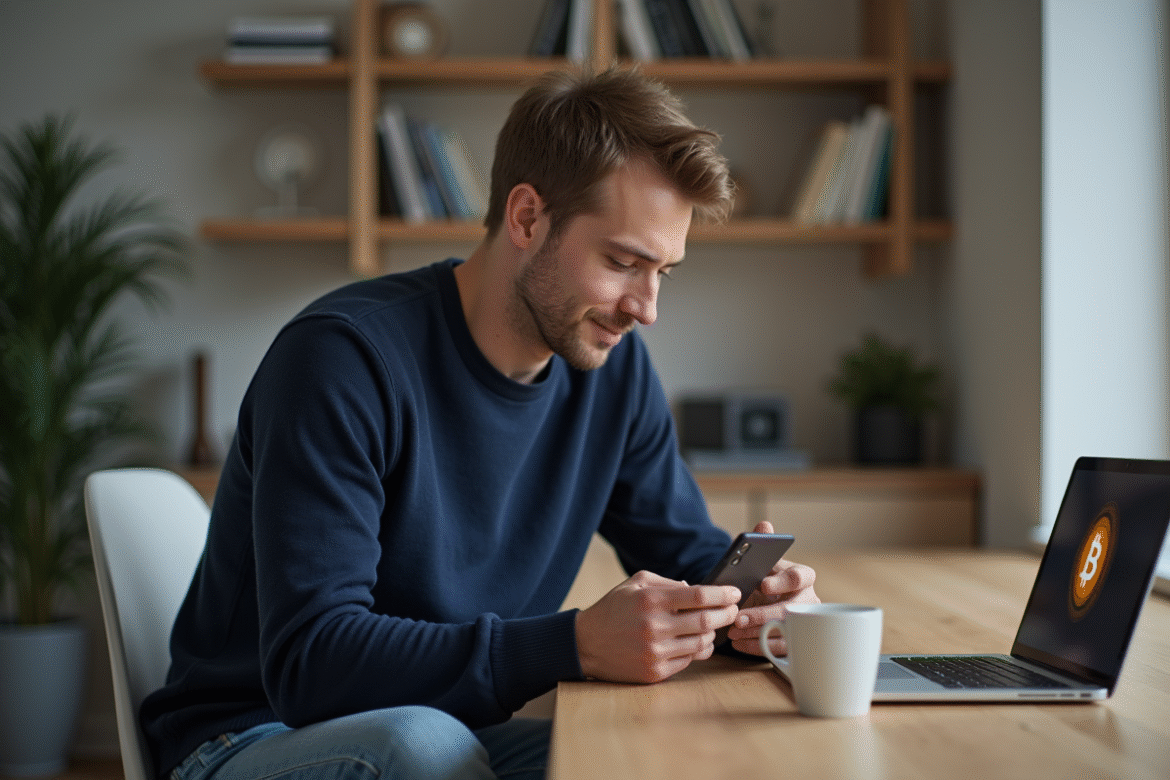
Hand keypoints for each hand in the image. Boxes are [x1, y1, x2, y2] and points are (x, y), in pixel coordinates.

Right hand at [576, 570, 740, 682]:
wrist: (586, 644)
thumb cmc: (613, 609)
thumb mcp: (635, 584)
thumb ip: (667, 582)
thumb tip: (696, 589)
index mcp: (651, 600)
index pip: (699, 596)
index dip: (722, 594)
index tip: (735, 592)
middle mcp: (654, 627)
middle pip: (706, 621)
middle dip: (726, 614)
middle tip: (733, 610)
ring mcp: (655, 652)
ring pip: (701, 644)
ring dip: (712, 634)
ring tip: (713, 626)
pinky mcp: (654, 672)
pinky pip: (688, 661)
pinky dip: (697, 650)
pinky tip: (696, 642)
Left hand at [724, 521, 818, 655]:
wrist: (764, 601)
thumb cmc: (764, 579)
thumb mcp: (762, 563)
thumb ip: (762, 545)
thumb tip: (764, 525)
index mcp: (803, 576)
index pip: (800, 577)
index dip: (782, 581)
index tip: (761, 584)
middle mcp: (809, 601)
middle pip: (789, 610)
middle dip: (761, 615)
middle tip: (738, 618)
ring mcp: (806, 625)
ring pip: (784, 633)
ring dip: (755, 633)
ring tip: (733, 632)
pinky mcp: (797, 643)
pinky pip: (779, 650)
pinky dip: (756, 647)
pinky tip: (738, 643)